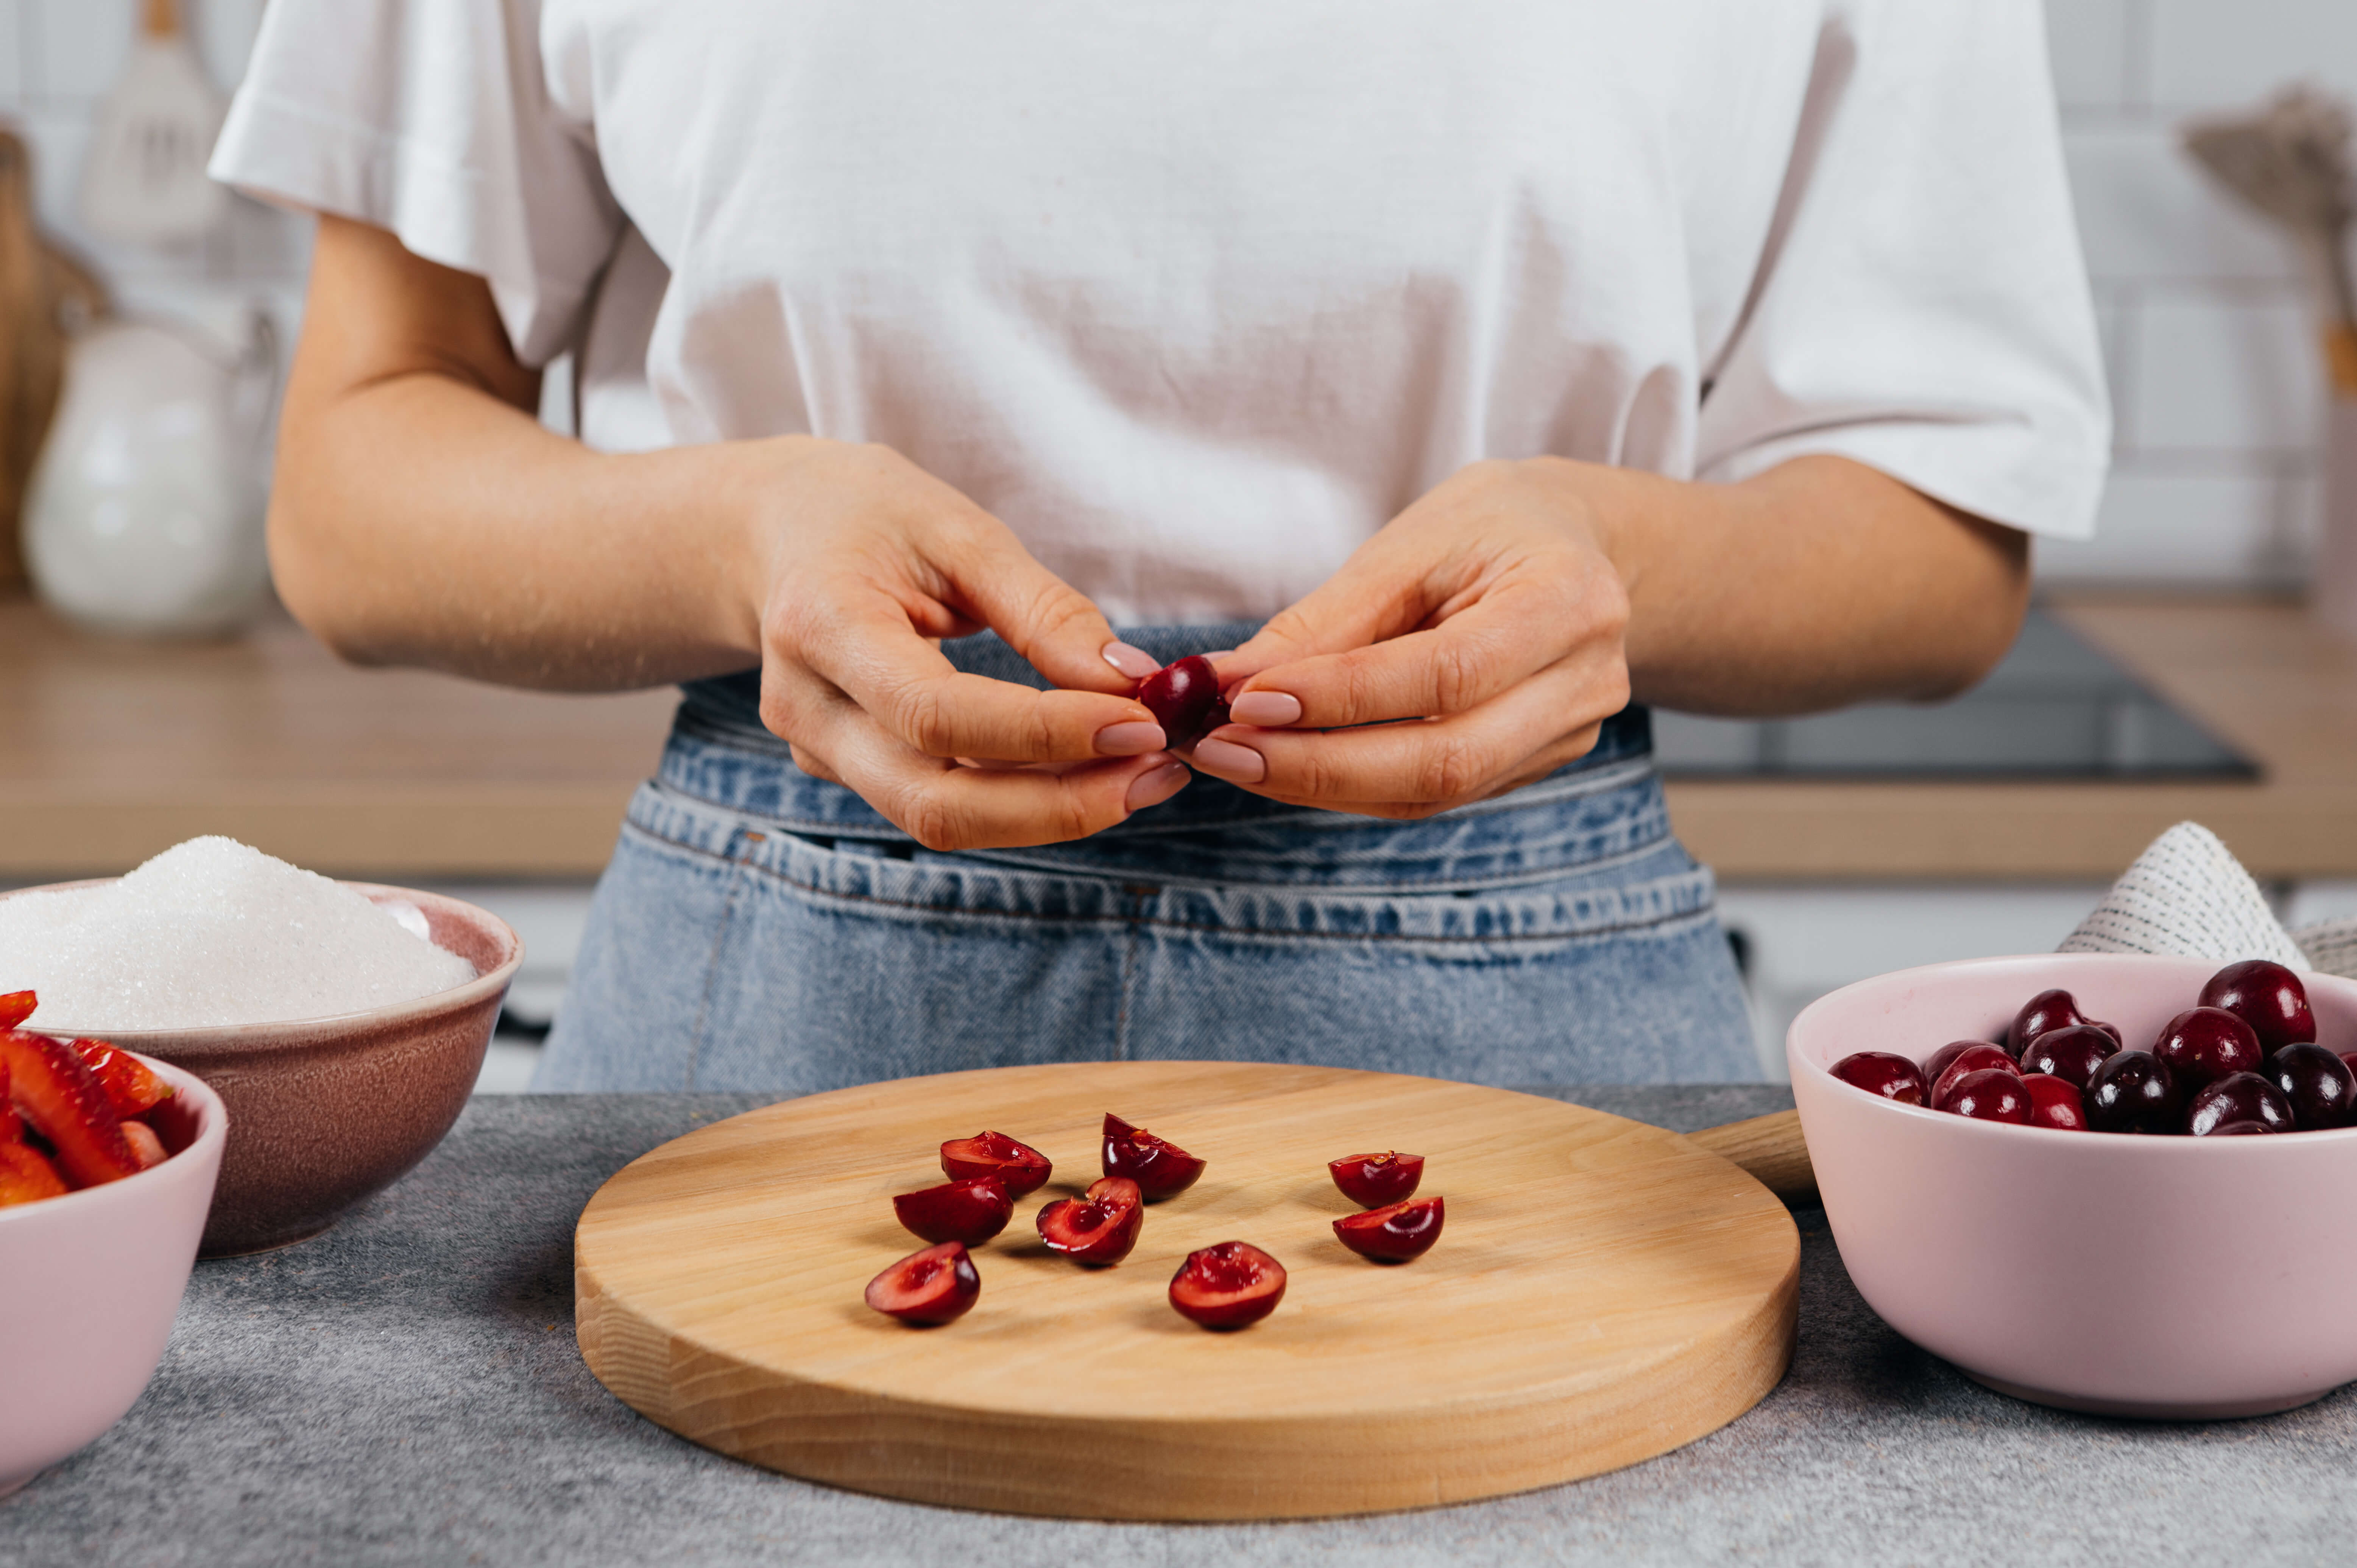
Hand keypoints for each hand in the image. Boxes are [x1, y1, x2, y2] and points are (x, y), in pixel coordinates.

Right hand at [745, 439, 1188, 847]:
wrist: (777, 531)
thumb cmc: (870, 515)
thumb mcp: (959, 530)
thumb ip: (1043, 609)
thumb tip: (1131, 683)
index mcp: (821, 626)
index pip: (937, 714)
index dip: (1044, 732)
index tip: (1140, 722)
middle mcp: (807, 707)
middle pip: (935, 802)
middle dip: (1058, 803)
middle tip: (1158, 771)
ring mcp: (818, 749)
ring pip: (940, 820)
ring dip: (1051, 811)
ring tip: (1144, 775)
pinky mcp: (846, 769)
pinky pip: (941, 801)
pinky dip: (1022, 796)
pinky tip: (1089, 769)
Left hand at [1186, 458, 1632, 818]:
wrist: (1577, 544)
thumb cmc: (1489, 528)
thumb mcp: (1409, 544)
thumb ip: (1326, 622)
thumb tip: (1228, 683)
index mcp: (1567, 601)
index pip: (1445, 674)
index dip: (1341, 698)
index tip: (1246, 701)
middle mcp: (1583, 682)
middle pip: (1447, 760)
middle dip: (1320, 765)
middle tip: (1221, 750)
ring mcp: (1569, 734)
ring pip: (1435, 792)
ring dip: (1322, 785)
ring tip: (1234, 757)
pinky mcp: (1536, 763)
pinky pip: (1434, 795)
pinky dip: (1353, 786)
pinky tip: (1287, 764)